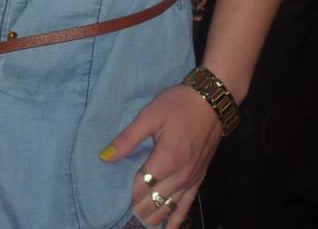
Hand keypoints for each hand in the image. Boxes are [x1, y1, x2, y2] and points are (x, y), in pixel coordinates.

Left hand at [99, 84, 221, 226]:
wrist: (212, 101)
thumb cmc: (178, 104)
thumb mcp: (149, 115)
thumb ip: (128, 139)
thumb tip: (105, 157)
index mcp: (166, 160)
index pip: (140, 188)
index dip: (125, 196)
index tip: (111, 199)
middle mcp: (180, 176)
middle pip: (153, 202)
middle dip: (136, 209)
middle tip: (119, 213)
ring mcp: (191, 180)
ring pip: (168, 207)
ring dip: (152, 217)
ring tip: (136, 223)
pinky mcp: (199, 178)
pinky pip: (187, 205)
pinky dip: (175, 219)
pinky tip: (167, 228)